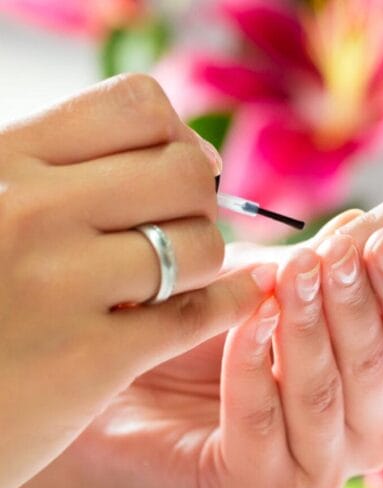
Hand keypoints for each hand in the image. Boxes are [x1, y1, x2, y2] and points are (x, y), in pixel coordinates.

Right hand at [0, 74, 270, 487]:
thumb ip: (55, 171)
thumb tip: (187, 146)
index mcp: (1, 162)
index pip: (137, 104)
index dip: (174, 137)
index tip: (175, 171)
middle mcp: (28, 212)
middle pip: (184, 172)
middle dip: (198, 201)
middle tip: (178, 231)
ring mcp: (57, 285)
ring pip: (200, 244)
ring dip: (202, 261)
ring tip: (174, 279)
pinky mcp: (88, 358)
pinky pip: (197, 314)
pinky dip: (229, 305)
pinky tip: (231, 304)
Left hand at [59, 213, 382, 487]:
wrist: (113, 378)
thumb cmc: (199, 328)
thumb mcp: (263, 283)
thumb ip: (315, 265)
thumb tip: (362, 226)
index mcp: (380, 376)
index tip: (381, 237)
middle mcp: (361, 427)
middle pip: (378, 363)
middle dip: (354, 302)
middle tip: (332, 255)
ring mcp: (316, 464)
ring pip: (326, 393)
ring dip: (307, 329)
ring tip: (290, 276)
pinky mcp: (258, 487)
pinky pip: (263, 420)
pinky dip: (253, 364)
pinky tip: (246, 321)